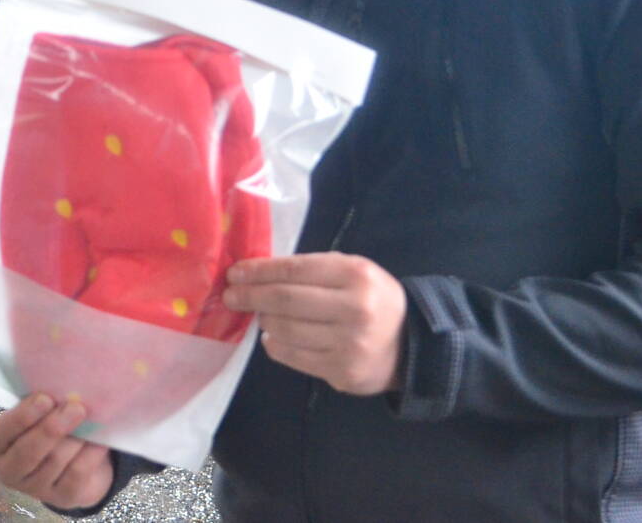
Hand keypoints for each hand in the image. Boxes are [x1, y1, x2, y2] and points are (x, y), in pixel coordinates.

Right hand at [0, 393, 113, 510]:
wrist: (72, 461)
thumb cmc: (47, 427)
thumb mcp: (37, 414)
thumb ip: (39, 404)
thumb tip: (59, 391)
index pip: (2, 432)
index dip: (23, 416)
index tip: (46, 399)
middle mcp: (10, 470)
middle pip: (29, 451)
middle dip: (53, 427)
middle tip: (75, 407)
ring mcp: (35, 488)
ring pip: (56, 460)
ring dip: (75, 437)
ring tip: (88, 419)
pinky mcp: (61, 497)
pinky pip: (77, 473)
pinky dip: (90, 454)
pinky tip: (99, 441)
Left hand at [224, 252, 406, 395]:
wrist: (411, 346)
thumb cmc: (372, 301)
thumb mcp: (353, 272)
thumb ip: (312, 270)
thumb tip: (259, 274)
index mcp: (355, 276)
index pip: (294, 270)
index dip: (259, 272)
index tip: (235, 273)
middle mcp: (353, 308)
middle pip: (285, 300)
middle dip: (250, 296)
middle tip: (230, 296)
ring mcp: (348, 343)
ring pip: (285, 330)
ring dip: (264, 321)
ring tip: (259, 316)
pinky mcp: (341, 370)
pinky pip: (293, 356)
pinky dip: (275, 345)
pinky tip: (273, 338)